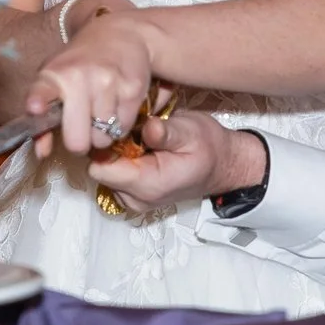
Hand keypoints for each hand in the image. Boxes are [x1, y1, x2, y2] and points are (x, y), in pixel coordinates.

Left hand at [30, 9, 157, 154]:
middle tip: (82, 127)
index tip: (34, 108)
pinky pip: (123, 129)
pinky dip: (120, 125)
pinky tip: (117, 105)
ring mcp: (108, 83)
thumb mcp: (55, 81)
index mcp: (55, 74)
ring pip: (103, 139)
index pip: (43, 91)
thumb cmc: (81, 65)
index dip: (38, 101)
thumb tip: (41, 154)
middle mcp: (80, 77)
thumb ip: (43, 118)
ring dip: (102, 133)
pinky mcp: (132, 89)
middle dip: (80, 142)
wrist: (122, 35)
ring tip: (101, 111)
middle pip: (77, 141)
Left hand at [87, 110, 255, 213]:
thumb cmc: (209, 148)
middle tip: (132, 128)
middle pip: (100, 168)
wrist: (223, 166)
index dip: (104, 143)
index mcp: (148, 185)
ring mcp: (133, 198)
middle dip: (110, 146)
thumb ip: (166, 133)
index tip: (119, 125)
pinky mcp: (133, 194)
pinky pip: (114, 174)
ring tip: (139, 137)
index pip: (100, 167)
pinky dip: (122, 159)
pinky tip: (140, 146)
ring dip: (116, 152)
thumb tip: (147, 127)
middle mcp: (136, 198)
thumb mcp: (191, 132)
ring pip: (105, 170)